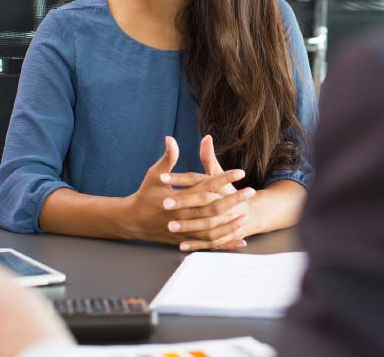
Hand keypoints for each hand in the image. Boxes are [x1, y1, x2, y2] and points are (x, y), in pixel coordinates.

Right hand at [124, 136, 246, 243]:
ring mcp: (184, 230)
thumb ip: (167, 158)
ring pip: (212, 228)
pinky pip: (208, 244)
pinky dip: (225, 243)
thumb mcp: (155, 175)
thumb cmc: (145, 195)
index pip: (206, 186)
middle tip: (251, 191)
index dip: (224, 178)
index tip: (240, 172)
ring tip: (247, 215)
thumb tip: (171, 139)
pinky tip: (240, 241)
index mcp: (178, 197)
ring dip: (231, 223)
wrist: (132, 221)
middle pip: (213, 207)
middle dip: (234, 199)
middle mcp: (183, 215)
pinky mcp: (185, 240)